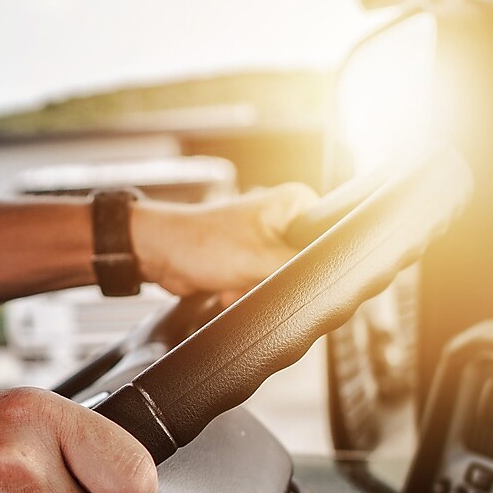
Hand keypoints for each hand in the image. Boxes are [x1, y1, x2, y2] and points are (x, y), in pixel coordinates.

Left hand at [131, 183, 317, 304]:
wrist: (161, 254)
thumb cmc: (203, 245)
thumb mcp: (262, 261)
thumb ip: (302, 269)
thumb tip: (331, 278)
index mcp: (294, 203)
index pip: (329, 235)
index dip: (316, 260)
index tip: (292, 271)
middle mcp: (283, 216)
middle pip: (304, 261)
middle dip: (279, 279)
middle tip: (257, 277)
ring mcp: (267, 238)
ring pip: (283, 277)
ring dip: (259, 288)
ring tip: (238, 281)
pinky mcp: (252, 257)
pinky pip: (264, 283)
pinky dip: (248, 290)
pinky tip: (228, 287)